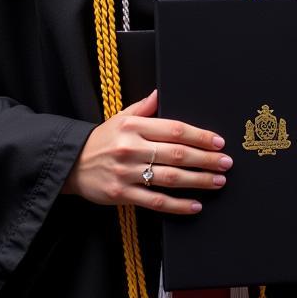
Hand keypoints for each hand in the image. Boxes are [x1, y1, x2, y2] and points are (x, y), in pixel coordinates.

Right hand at [63, 90, 232, 214]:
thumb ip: (143, 107)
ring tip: (218, 181)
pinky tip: (195, 206)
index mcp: (133, 127)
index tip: (218, 142)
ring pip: (169, 178)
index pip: (174, 130)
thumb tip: (161, 92)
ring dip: (198, 181)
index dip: (199, 136)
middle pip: (176, 154)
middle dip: (205, 159)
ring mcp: (126, 173)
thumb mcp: (120, 117)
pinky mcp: (121, 195)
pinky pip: (154, 202)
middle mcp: (131, 149)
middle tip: (226, 163)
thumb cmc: (102, 139)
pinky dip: (177, 205)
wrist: (70, 163)